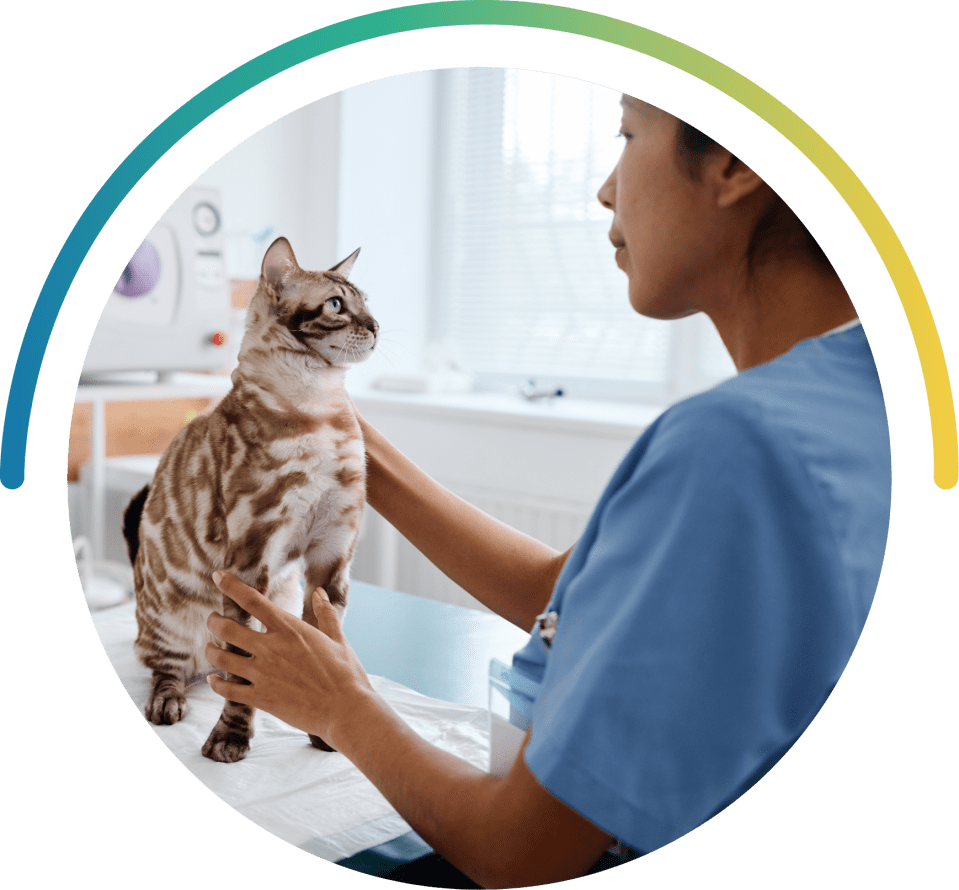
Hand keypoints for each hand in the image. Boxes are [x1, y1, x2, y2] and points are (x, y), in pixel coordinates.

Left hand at [205, 571, 375, 748]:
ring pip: (222, 658)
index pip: (252, 600)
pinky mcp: (261, 698)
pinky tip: (214, 680)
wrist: (345, 710)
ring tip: (210, 647)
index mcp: (290, 629)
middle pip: (227, 628)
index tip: (219, 576)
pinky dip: (216, 683)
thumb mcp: (338, 639)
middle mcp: (271, 648)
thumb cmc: (346, 673)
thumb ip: (325, 614)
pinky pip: (228, 690)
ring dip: (211, 650)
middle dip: (214, 621)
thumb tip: (320, 593)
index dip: (232, 586)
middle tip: (213, 620)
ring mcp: (263, 674)